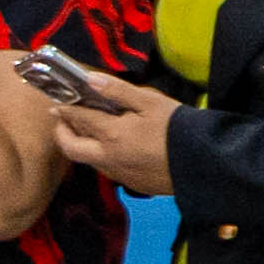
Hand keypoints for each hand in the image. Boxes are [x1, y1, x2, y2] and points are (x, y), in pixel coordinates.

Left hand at [45, 70, 183, 194]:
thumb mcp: (150, 102)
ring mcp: (119, 174)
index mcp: (112, 135)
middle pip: (71, 149)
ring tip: (88, 128)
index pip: (78, 119)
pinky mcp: (132, 184)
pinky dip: (100, 155)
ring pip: (88, 161)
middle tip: (63, 119)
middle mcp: (109, 158)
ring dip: (81, 145)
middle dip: (62, 132)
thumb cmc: (179, 127)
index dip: (65, 108)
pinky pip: (107, 169)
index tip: (57, 101)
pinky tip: (113, 145)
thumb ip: (118, 91)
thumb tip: (89, 79)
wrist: (206, 163)